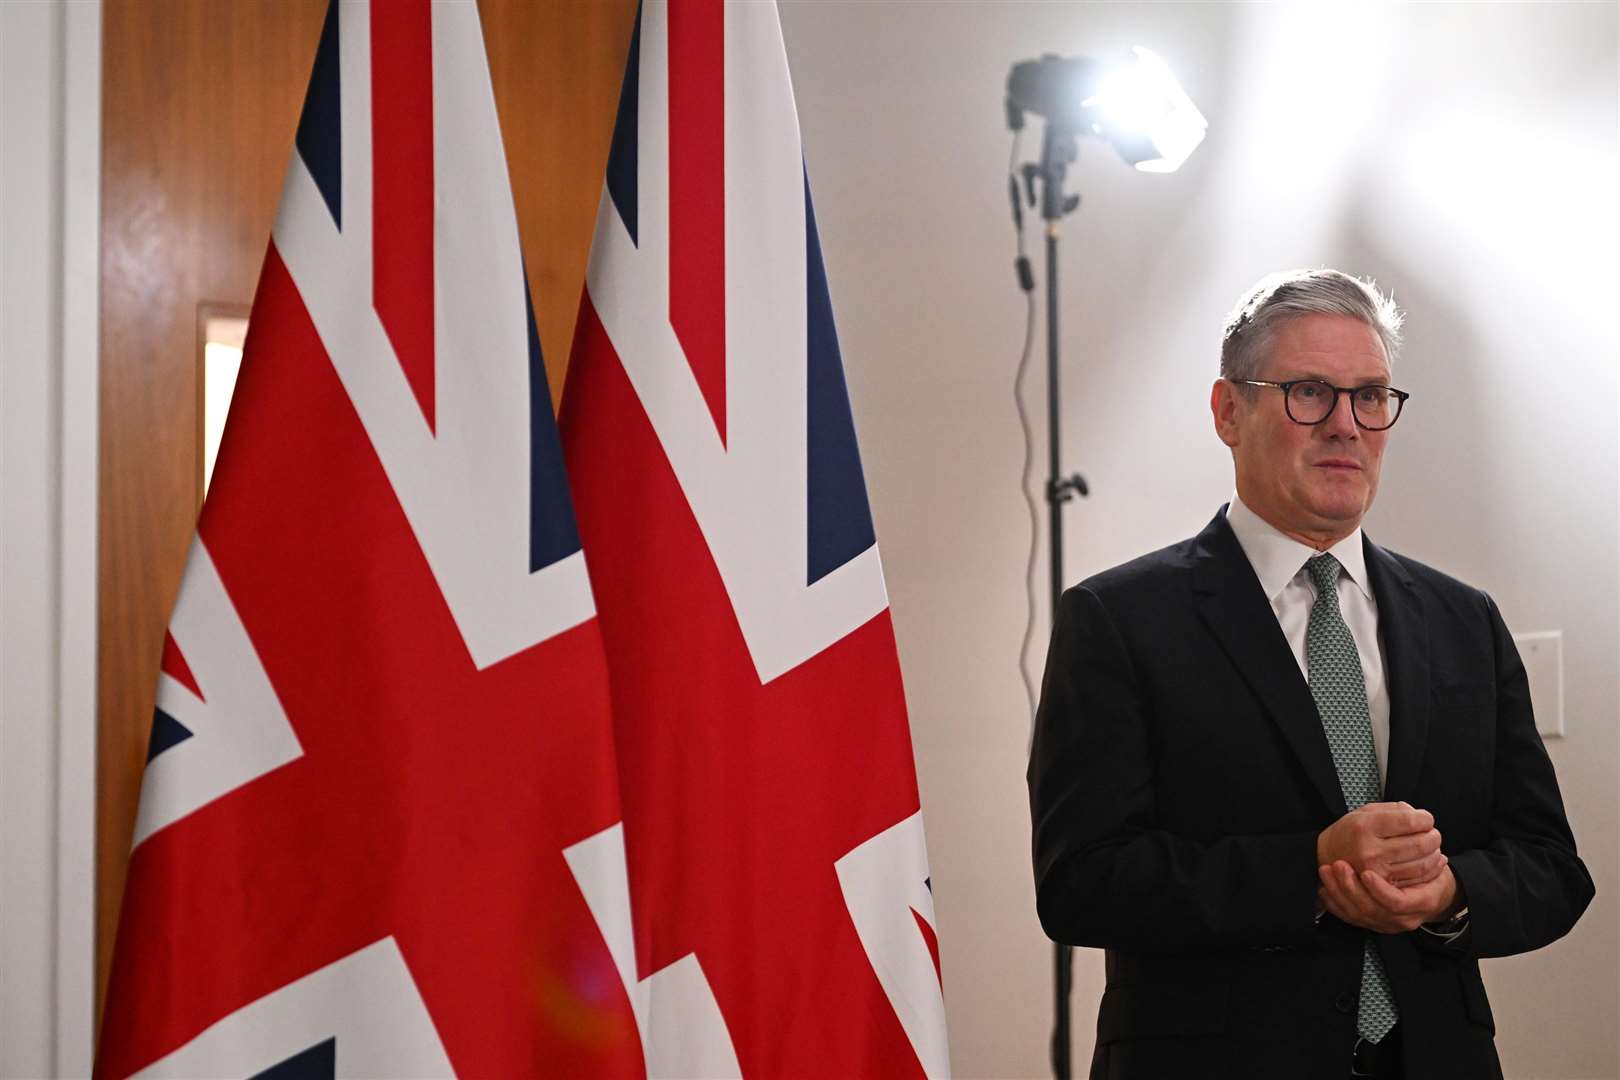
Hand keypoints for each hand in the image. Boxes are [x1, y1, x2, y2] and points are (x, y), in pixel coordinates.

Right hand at [1317, 801, 1445, 886]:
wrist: (1329, 855)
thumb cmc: (1351, 831)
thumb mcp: (1365, 812)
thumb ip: (1393, 810)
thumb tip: (1422, 817)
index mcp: (1365, 826)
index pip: (1409, 821)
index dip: (1425, 818)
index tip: (1426, 818)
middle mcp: (1369, 850)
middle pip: (1419, 844)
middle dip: (1434, 837)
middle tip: (1434, 833)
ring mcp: (1377, 871)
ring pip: (1422, 864)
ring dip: (1434, 853)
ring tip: (1433, 846)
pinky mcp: (1384, 886)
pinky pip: (1417, 879)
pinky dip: (1431, 869)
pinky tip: (1432, 861)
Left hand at [1317, 860, 1458, 932]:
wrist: (1433, 895)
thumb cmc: (1432, 874)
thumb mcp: (1436, 863)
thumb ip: (1422, 850)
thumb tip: (1415, 823)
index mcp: (1422, 902)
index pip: (1397, 903)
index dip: (1380, 890)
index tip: (1367, 872)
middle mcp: (1403, 918)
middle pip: (1371, 910)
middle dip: (1351, 888)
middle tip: (1339, 865)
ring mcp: (1386, 923)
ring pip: (1356, 915)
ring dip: (1339, 891)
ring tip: (1327, 870)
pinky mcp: (1371, 923)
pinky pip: (1348, 918)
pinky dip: (1334, 902)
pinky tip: (1323, 887)